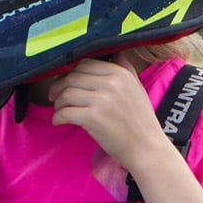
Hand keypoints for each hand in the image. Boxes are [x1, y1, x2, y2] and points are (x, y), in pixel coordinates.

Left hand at [47, 55, 174, 173]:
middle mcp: (111, 83)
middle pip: (72, 76)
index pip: (85, 64)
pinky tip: (59, 121)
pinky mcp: (94, 118)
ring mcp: (102, 100)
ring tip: (60, 110)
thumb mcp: (137, 87)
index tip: (63, 82)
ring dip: (58, 103)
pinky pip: (65, 112)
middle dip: (59, 87)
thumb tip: (111, 53)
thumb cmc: (140, 121)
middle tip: (54, 97)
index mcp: (120, 73)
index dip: (69, 72)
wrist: (147, 149)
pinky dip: (57, 117)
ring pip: (66, 93)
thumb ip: (124, 68)